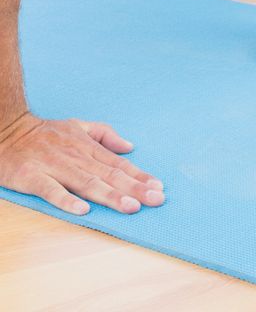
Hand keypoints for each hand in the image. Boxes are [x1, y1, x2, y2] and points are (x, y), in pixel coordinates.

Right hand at [0, 112, 164, 215]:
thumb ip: (105, 136)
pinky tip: (83, 210)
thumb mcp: (79, 126)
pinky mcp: (33, 177)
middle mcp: (76, 157)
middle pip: (109, 175)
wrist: (7, 130)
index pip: (119, 164)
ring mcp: (55, 167)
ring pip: (87, 183)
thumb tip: (130, 147)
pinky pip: (51, 190)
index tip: (159, 187)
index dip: (140, 176)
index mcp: (87, 147)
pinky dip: (67, 200)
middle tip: (156, 199)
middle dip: (135, 188)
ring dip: (111, 196)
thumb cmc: (45, 132)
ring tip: (131, 207)